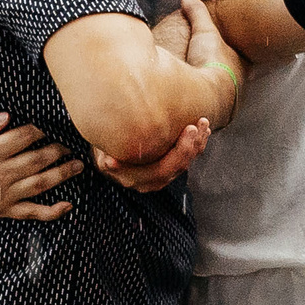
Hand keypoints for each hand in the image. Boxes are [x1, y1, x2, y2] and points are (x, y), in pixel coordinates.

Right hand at [0, 113, 83, 222]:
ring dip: (64, 174)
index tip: (52, 124)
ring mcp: (3, 194)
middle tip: (72, 143)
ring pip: (41, 183)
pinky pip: (32, 213)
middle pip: (38, 159)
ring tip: (79, 165)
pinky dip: (52, 212)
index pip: (24, 136)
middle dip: (59, 149)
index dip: (42, 129)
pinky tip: (69, 206)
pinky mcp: (4, 211)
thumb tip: (7, 116)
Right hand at [94, 119, 209, 191]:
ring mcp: (162, 176)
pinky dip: (196, 144)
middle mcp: (151, 182)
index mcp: (136, 179)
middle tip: (199, 124)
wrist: (107, 155)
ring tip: (204, 123)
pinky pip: (187, 158)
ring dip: (197, 143)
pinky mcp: (169, 168)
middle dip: (192, 144)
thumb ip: (105, 157)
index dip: (180, 150)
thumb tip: (110, 162)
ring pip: (185, 162)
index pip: (163, 169)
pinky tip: (203, 130)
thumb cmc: (103, 151)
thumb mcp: (101, 153)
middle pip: (178, 166)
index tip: (189, 129)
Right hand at [173, 0, 244, 110]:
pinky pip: (214, 113)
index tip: (256, 59)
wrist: (207, 94)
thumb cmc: (211, 62)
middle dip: (232, 79)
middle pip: (238, 81)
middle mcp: (239, 85)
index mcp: (240, 65)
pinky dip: (208, 110)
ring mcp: (230, 102)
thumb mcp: (204, 32)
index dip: (247, 60)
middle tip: (227, 78)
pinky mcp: (216, 117)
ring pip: (228, 98)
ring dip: (220, 97)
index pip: (248, 61)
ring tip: (212, 97)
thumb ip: (197, 12)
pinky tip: (201, 113)